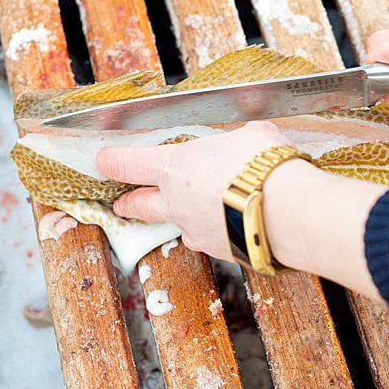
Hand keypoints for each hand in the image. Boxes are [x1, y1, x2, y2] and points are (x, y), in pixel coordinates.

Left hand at [96, 121, 292, 259]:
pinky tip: (236, 222)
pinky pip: (213, 239)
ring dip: (183, 219)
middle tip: (123, 204)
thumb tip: (249, 141)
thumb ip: (238, 140)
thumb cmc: (262, 164)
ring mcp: (197, 232)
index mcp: (175, 167)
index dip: (113, 161)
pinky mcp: (221, 252)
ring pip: (180, 226)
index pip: (129, 164)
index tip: (103, 161)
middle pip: (141, 205)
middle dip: (130, 203)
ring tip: (199, 211)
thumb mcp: (250, 135)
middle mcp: (177, 204)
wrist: (285, 211)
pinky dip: (220, 230)